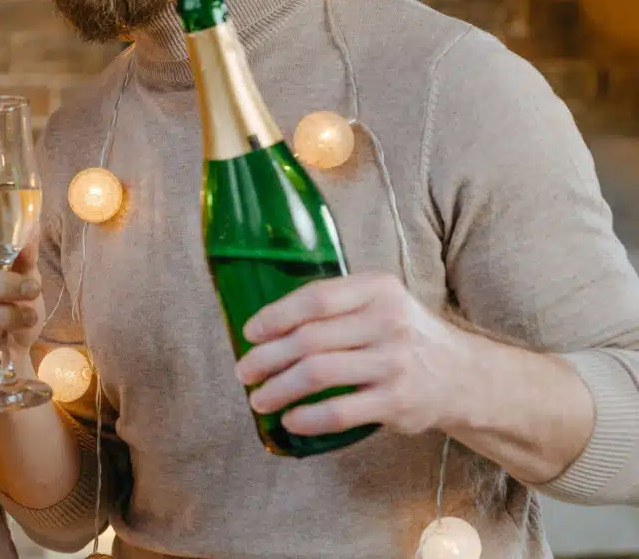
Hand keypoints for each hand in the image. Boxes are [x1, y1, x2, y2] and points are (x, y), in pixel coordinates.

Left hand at [235, 272, 469, 437]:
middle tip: (244, 372)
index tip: (249, 333)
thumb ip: (335, 305)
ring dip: (278, 389)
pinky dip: (307, 418)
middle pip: (309, 339)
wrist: (464, 376)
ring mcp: (395, 363)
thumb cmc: (404, 336)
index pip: (315, 299)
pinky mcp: (398, 402)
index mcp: (378, 289)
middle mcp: (388, 322)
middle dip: (266, 358)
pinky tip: (290, 420)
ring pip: (318, 374)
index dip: (274, 317)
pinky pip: (339, 412)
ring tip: (259, 399)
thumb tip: (266, 327)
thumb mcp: (380, 303)